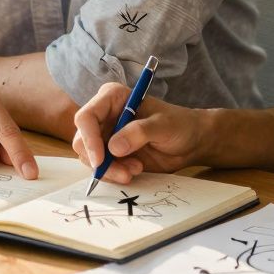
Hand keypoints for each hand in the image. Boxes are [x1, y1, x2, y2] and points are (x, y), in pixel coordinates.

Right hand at [70, 82, 205, 183]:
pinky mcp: (111, 154)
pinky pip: (101, 168)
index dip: (89, 139)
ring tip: (136, 170)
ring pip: (89, 157)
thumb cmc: (179, 125)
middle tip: (124, 173)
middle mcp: (104, 116)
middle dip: (99, 161)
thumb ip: (139, 132)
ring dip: (110, 170)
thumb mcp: (163, 125)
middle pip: (82, 140)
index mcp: (112, 98)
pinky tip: (135, 171)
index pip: (86, 117)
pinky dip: (114, 174)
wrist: (191, 142)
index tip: (101, 160)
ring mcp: (106, 136)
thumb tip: (113, 148)